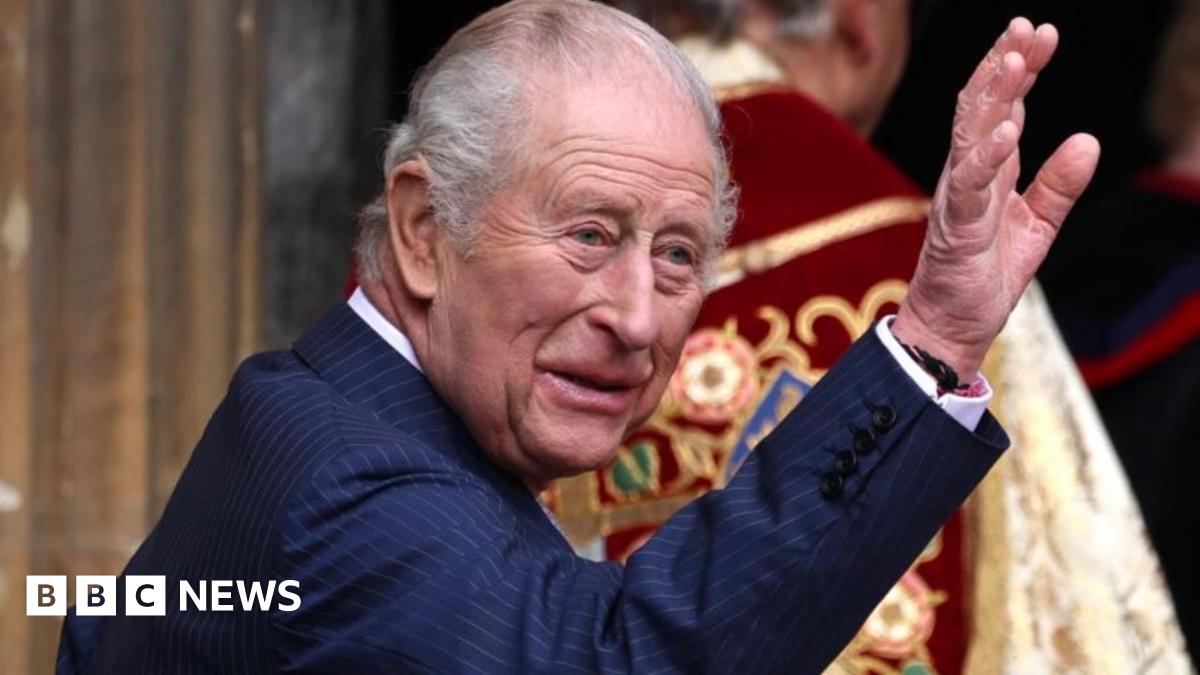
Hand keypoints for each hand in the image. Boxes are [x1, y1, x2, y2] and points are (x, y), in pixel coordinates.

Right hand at [892, 18, 1100, 380]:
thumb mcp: (1038, 224)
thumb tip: (1089, 139)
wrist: (953, 325)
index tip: (1042, 34)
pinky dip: (986, 157)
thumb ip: (1059, 183)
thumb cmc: (985, 275)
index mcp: (987, 170)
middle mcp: (966, 174)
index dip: (1020, 69)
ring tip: (1013, 61)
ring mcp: (957, 197)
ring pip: (969, 135)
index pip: (1003, 107)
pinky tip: (1008, 132)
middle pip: (980, 108)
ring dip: (991, 96)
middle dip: (1002, 65)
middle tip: (1026, 28)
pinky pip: (969, 185)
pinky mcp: (956, 227)